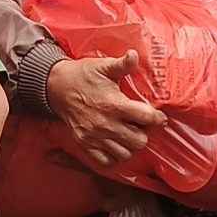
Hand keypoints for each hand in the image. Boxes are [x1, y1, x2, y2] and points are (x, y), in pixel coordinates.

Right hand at [45, 51, 164, 169]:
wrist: (57, 87)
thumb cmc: (83, 75)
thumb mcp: (103, 66)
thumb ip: (122, 64)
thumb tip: (134, 54)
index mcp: (114, 104)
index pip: (146, 117)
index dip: (158, 118)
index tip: (159, 117)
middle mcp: (105, 124)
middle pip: (138, 141)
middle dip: (144, 133)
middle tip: (140, 126)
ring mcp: (94, 136)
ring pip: (125, 154)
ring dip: (130, 146)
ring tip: (128, 134)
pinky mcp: (85, 144)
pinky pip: (106, 162)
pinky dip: (114, 157)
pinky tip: (116, 145)